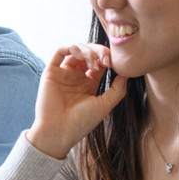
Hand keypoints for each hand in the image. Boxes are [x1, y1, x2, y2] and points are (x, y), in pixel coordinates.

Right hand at [26, 43, 127, 158]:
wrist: (59, 132)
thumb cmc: (81, 122)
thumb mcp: (105, 105)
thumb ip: (118, 89)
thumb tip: (127, 72)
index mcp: (88, 83)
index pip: (100, 62)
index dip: (108, 58)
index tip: (115, 64)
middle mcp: (76, 76)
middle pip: (89, 53)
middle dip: (100, 52)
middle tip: (106, 61)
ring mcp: (63, 73)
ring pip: (76, 50)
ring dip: (87, 50)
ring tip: (93, 63)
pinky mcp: (51, 72)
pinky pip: (59, 52)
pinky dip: (71, 47)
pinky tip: (81, 54)